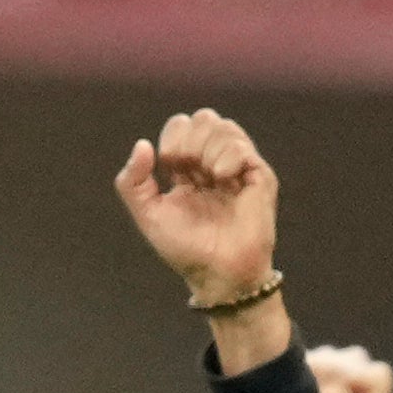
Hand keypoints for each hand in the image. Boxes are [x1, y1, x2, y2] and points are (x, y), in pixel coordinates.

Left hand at [115, 107, 281, 303]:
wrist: (218, 274)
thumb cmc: (186, 250)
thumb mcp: (148, 216)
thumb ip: (132, 182)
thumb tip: (143, 144)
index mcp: (189, 170)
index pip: (181, 125)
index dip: (172, 140)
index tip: (170, 171)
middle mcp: (215, 164)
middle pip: (204, 118)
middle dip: (190, 139)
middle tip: (187, 170)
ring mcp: (239, 170)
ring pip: (224, 126)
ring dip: (207, 147)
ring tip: (208, 177)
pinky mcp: (259, 178)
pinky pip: (241, 147)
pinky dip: (227, 157)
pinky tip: (221, 178)